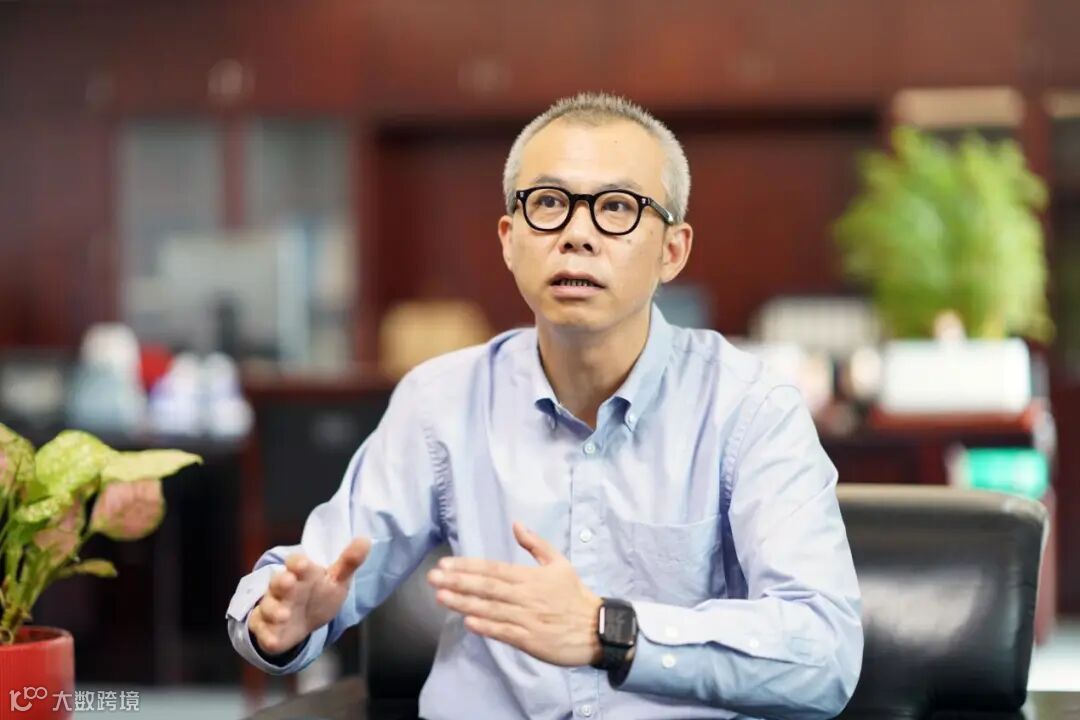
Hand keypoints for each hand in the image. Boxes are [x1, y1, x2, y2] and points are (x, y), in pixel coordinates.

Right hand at [248, 536, 370, 656]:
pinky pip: (262, 630)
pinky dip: (266, 636)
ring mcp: (272, 607)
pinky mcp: (265, 627)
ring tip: (284, 615)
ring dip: (274, 610)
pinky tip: (272, 641)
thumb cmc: (319, 596)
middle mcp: (284, 588)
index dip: (297, 563)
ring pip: (268, 606)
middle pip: (278, 581)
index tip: (303, 564)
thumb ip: (349, 562)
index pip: (295, 562)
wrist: (303, 623)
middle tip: (288, 582)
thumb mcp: (337, 580)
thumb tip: (366, 540)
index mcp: (301, 573)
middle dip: (282, 582)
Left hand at [427, 522, 602, 666]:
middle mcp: (525, 596)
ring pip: (490, 609)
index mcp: (531, 577)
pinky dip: (486, 627)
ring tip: (441, 597)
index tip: (445, 564)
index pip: (493, 569)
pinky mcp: (529, 640)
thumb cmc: (574, 595)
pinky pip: (503, 632)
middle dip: (458, 582)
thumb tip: (516, 524)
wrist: (596, 629)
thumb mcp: (559, 563)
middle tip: (433, 578)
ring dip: (464, 603)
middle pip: (487, 587)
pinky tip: (467, 622)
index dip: (468, 566)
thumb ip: (536, 544)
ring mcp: (526, 619)